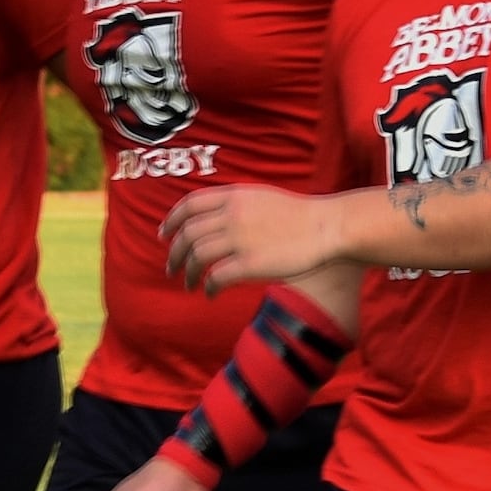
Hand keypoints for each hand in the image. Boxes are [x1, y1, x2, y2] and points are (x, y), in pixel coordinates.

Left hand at [158, 184, 337, 293]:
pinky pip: (216, 277)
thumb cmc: (300, 215)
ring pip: (197, 257)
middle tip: (170, 268)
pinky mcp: (250, 263)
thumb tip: (215, 218)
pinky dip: (208, 287)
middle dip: (174, 254)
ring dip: (188, 273)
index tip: (163, 234)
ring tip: (189, 284)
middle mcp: (232, 215)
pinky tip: (210, 293)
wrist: (327, 226)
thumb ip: (236, 204)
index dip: (171, 220)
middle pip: (188, 234)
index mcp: (234, 196)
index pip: (189, 204)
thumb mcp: (262, 197)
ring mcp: (240, 239)